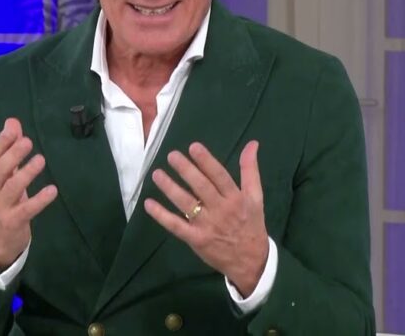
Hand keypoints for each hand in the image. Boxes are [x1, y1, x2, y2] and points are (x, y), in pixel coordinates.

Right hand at [0, 118, 57, 268]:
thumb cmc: (5, 199)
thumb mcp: (5, 174)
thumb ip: (9, 148)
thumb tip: (12, 121)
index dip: (1, 142)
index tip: (13, 129)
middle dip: (12, 155)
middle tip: (28, 142)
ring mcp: (1, 206)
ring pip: (11, 188)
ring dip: (26, 173)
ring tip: (41, 160)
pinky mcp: (13, 221)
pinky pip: (26, 209)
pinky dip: (39, 200)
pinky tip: (53, 190)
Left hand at [144, 140, 268, 296]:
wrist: (251, 262)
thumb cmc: (251, 224)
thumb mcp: (256, 197)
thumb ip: (250, 170)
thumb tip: (252, 143)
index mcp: (235, 198)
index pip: (219, 176)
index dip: (206, 161)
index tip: (193, 147)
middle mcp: (221, 210)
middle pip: (201, 187)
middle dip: (186, 170)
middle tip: (171, 156)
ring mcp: (207, 225)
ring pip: (186, 204)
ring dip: (170, 188)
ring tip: (157, 174)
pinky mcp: (196, 239)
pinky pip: (176, 226)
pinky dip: (161, 215)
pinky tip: (149, 203)